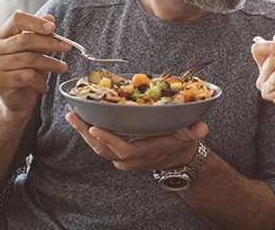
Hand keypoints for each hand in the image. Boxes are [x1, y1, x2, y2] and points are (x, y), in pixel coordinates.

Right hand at [0, 11, 71, 116]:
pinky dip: (41, 81)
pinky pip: (26, 76)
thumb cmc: (28, 71)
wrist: (17, 99)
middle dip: (50, 43)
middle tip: (68, 47)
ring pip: (28, 59)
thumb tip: (50, 17)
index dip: (36, 22)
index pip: (17, 20)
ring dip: (51, 63)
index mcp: (3, 36)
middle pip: (25, 40)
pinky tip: (45, 86)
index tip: (54, 28)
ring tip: (63, 68)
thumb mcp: (37, 51)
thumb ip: (41, 34)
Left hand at [65, 108, 208, 170]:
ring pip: (98, 148)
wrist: (178, 159)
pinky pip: (100, 146)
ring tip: (72, 115)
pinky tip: (80, 119)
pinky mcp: (118, 154)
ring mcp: (123, 158)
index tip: (95, 127)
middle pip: (104, 149)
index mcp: (147, 152)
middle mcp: (132, 158)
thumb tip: (202, 128)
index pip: (124, 149)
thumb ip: (195, 131)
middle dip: (87, 133)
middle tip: (74, 115)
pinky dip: (89, 133)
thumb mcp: (190, 136)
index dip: (109, 140)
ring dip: (83, 132)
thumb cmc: (181, 143)